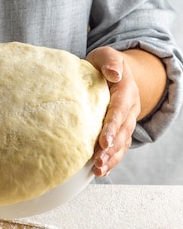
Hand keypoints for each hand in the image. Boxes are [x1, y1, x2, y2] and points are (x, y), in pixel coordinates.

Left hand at [86, 46, 140, 177]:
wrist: (114, 72)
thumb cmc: (104, 65)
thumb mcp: (105, 56)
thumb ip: (109, 61)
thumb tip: (113, 73)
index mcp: (126, 91)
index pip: (119, 111)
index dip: (112, 126)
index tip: (103, 141)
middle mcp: (130, 109)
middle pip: (122, 132)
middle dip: (111, 148)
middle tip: (98, 161)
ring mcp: (127, 122)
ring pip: (122, 143)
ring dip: (111, 158)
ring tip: (99, 171)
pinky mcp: (121, 132)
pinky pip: (119, 148)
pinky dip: (111, 161)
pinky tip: (100, 172)